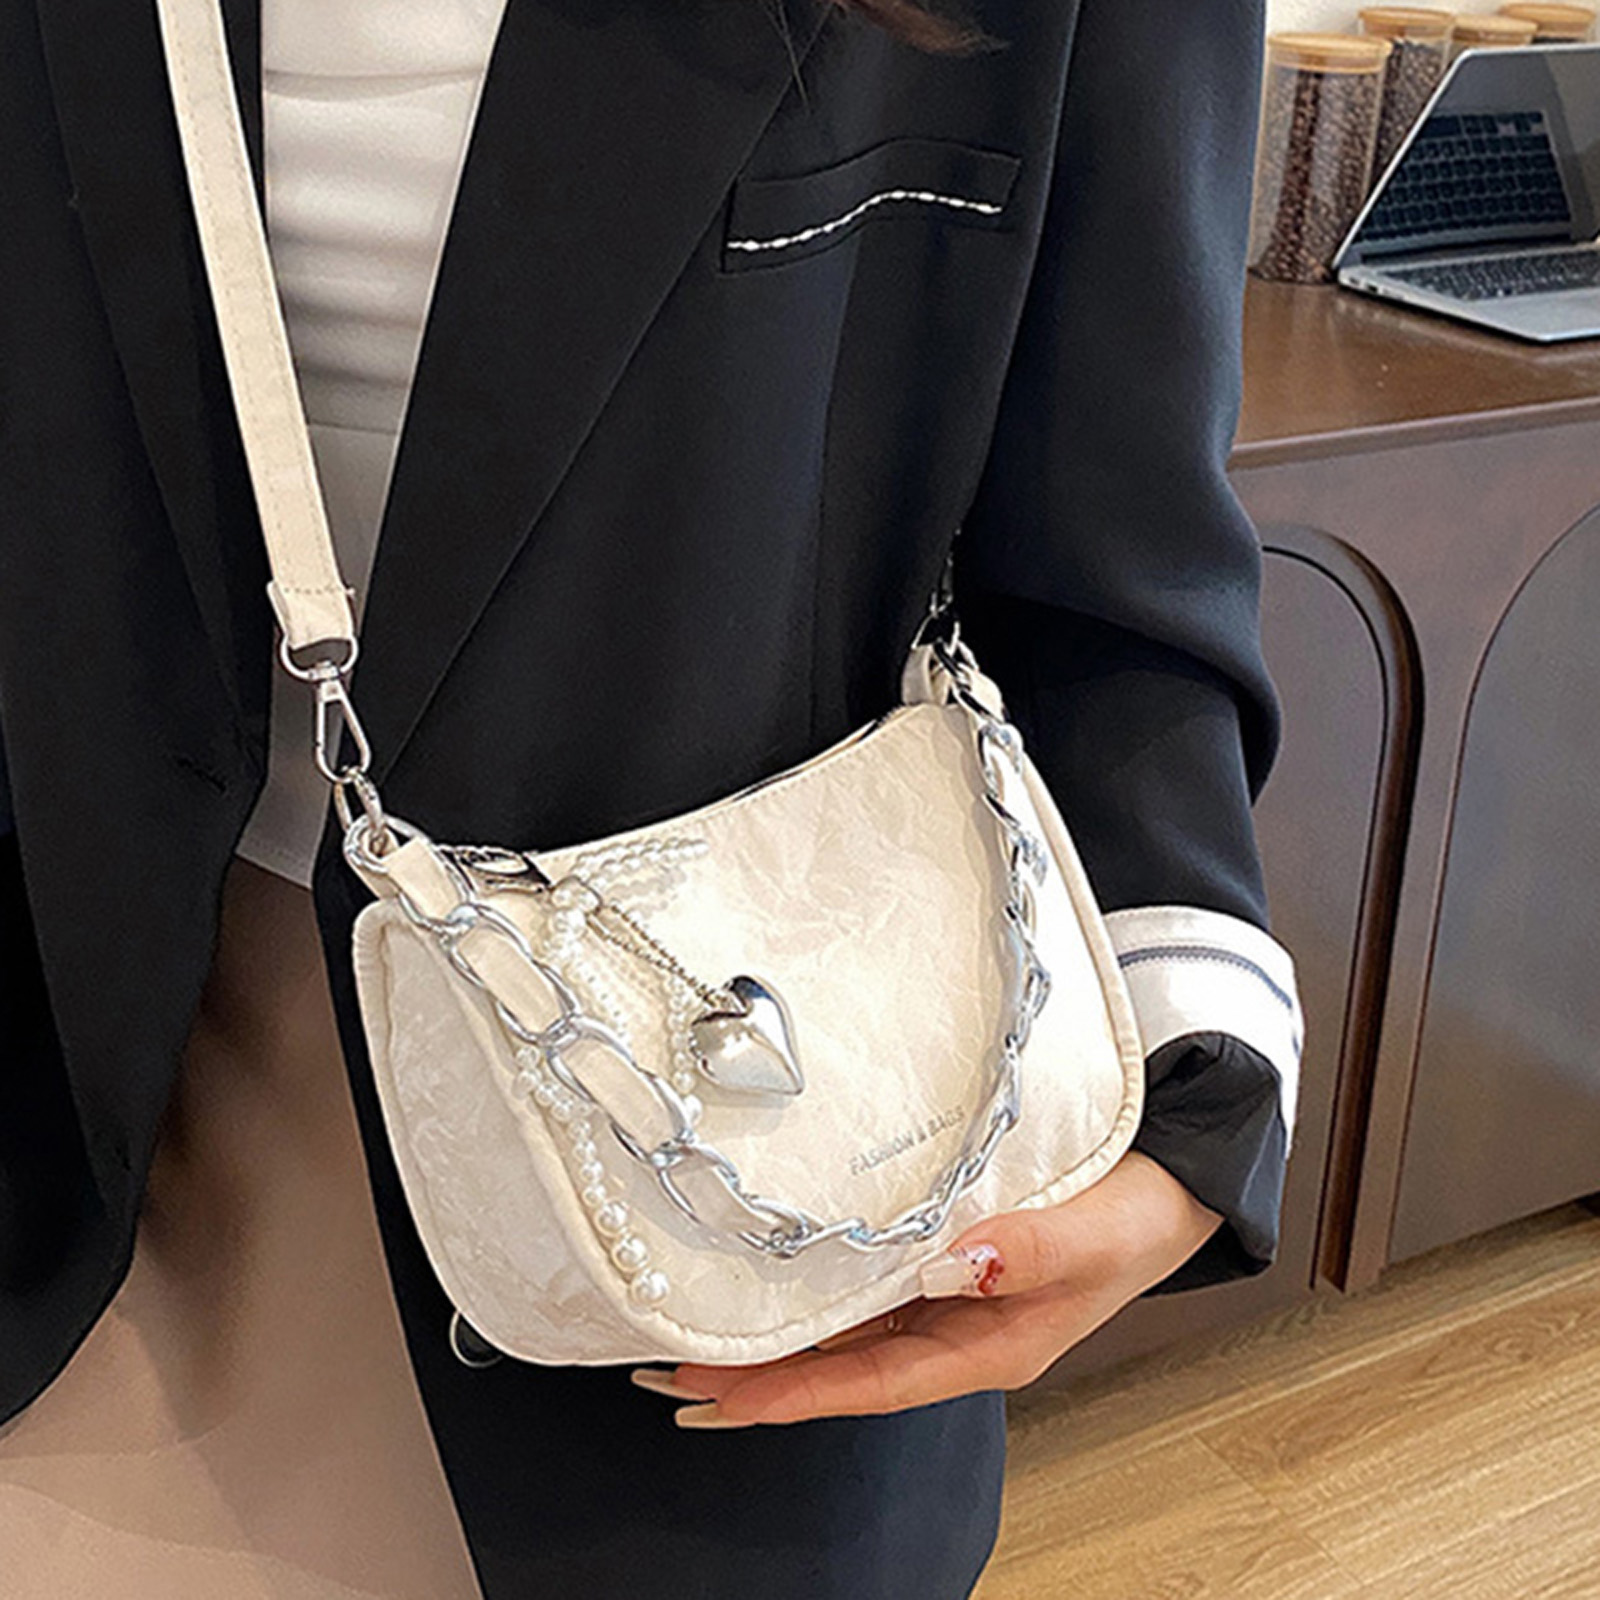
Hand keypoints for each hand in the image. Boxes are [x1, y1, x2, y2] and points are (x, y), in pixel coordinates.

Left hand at [630, 1149, 1225, 1427]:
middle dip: (762, 1374)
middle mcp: (958, 1329)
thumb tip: (952, 1264)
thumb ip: (1027, 1252)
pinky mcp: (949, 1256)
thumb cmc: (1138, 1216)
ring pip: (850, 1328)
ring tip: (700, 1336)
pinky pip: (871, 1284)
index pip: (873, 1381)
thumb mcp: (1093, 1236)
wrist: (1171, 1181)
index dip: (795, 1392)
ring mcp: (951, 1296)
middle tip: (670, 1369)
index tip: (720, 1392)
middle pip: (845, 1365)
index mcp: (989, 1346)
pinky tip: (778, 1281)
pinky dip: (819, 1288)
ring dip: (780, 1334)